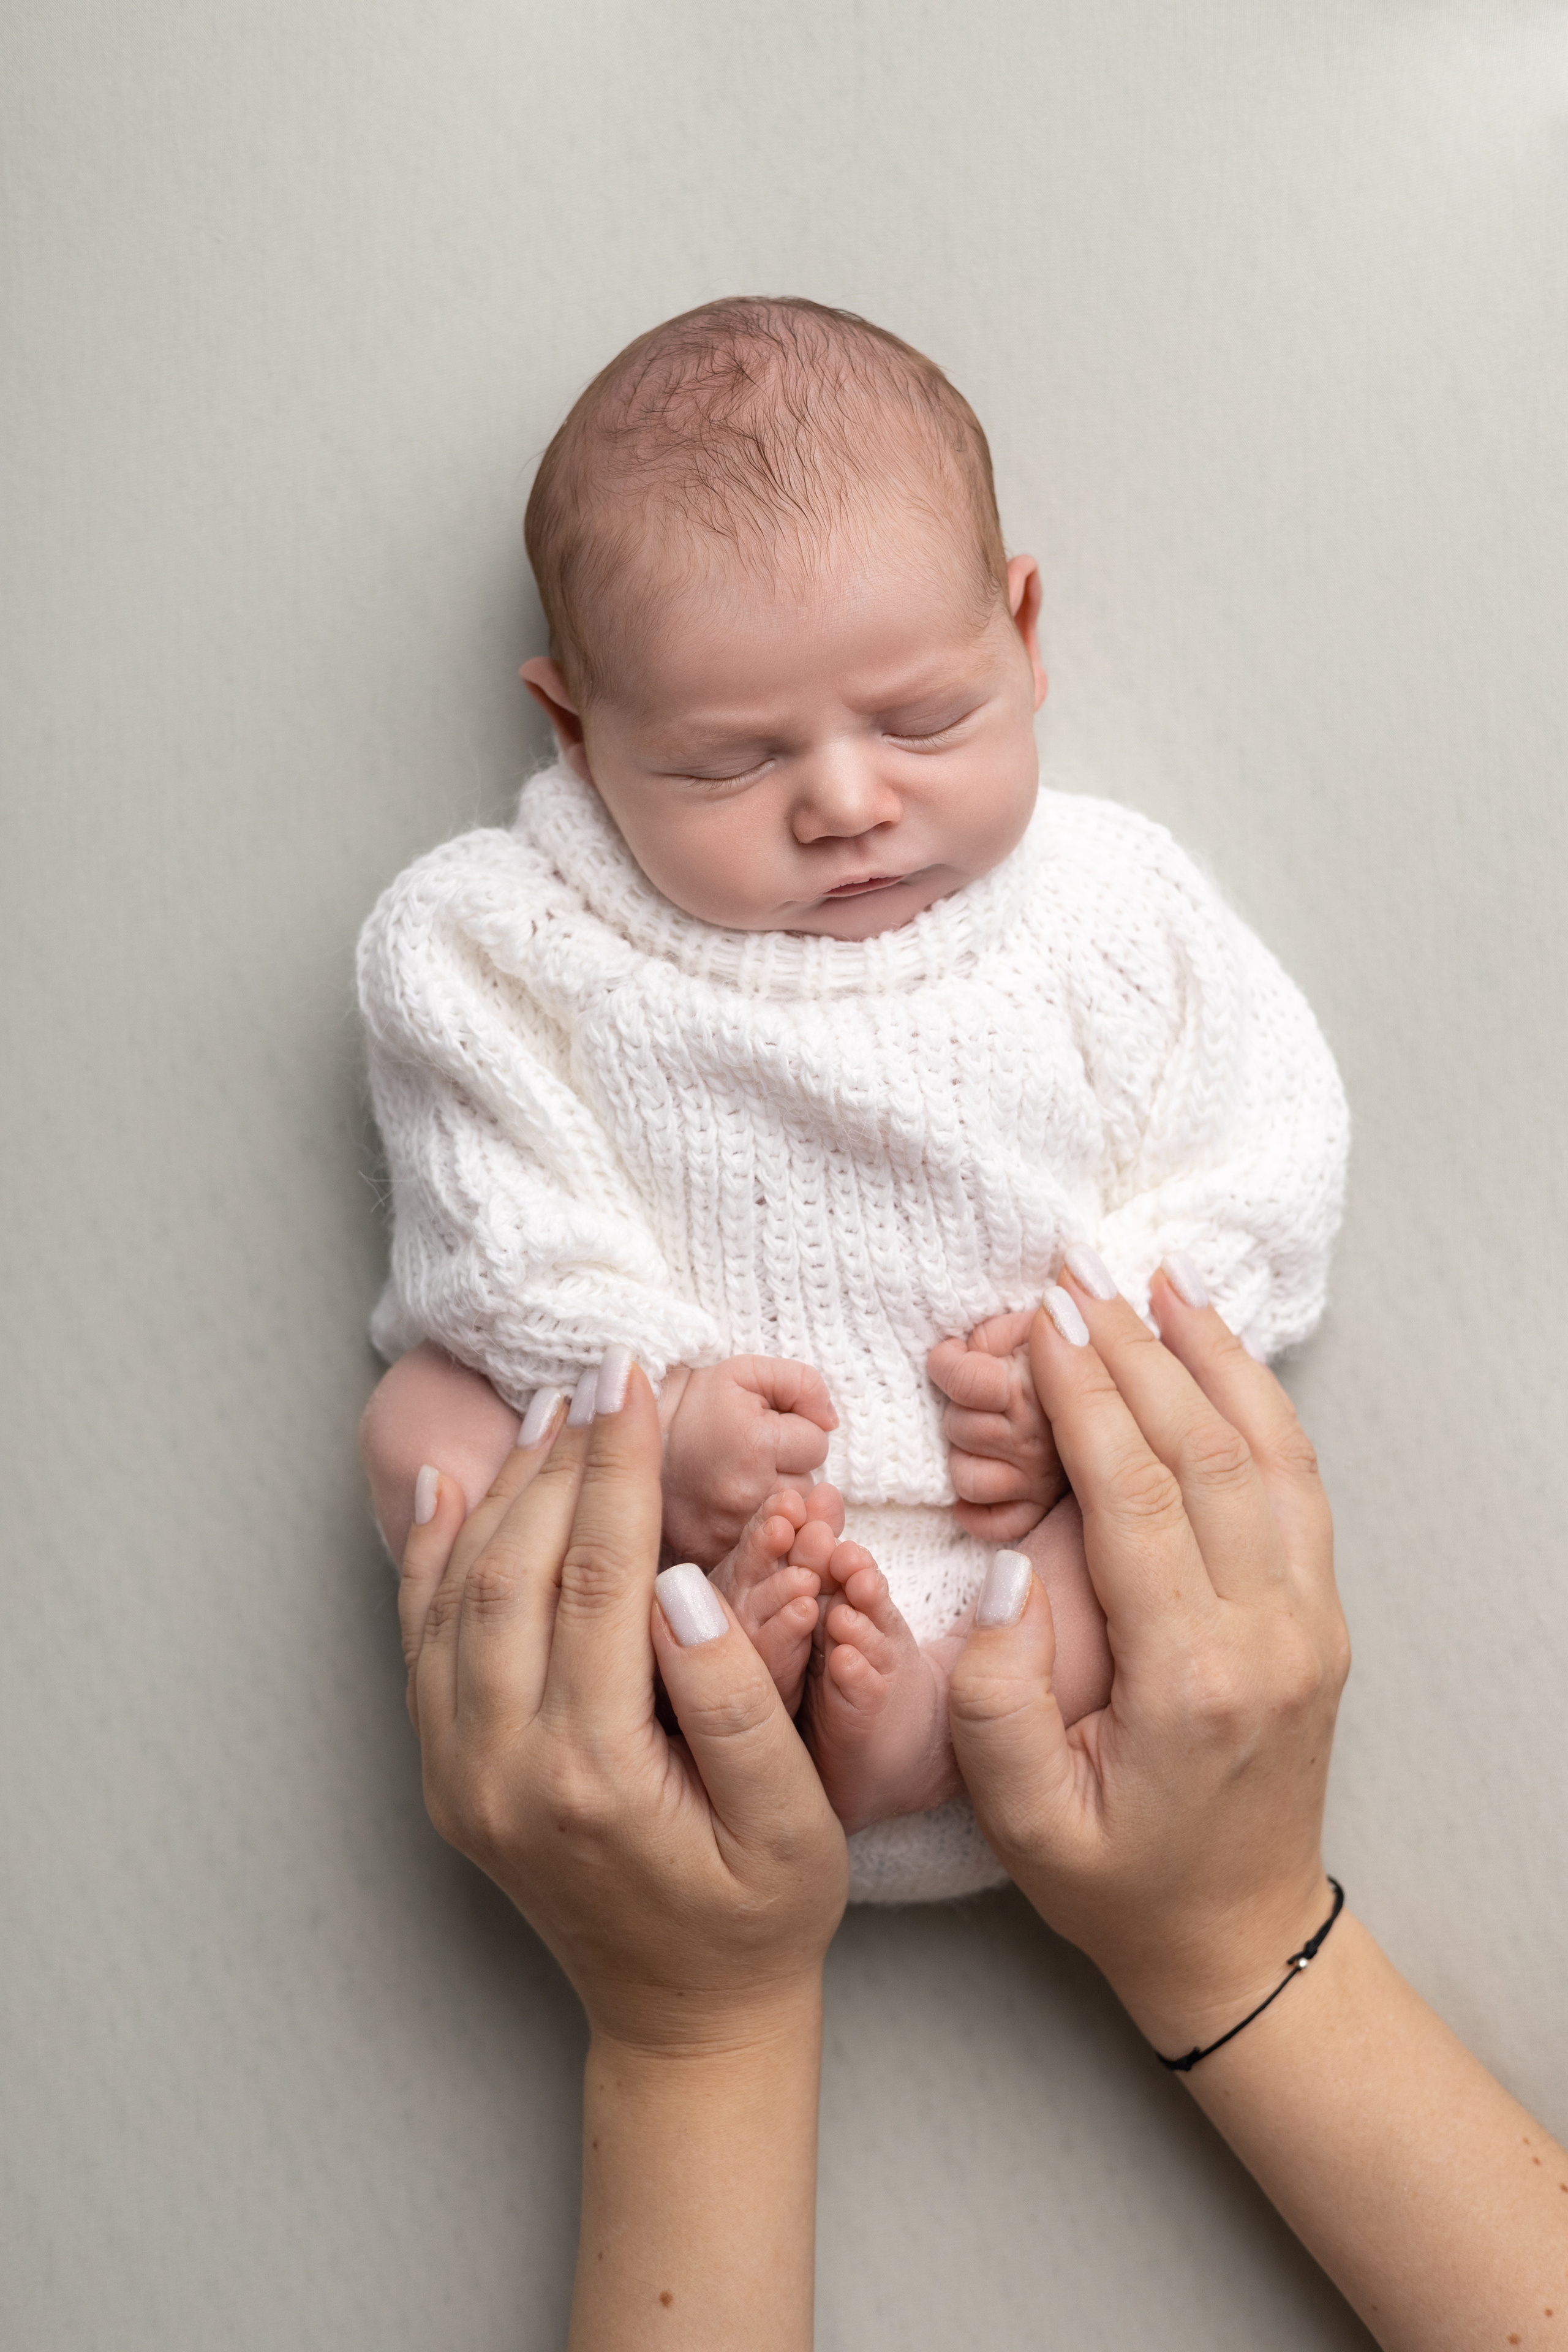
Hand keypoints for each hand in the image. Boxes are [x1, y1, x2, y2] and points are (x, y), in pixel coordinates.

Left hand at [400, 1361, 847, 2049]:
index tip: (638, 1380)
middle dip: (563, 1457)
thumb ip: (740, 1700)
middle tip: (604, 1372)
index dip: (620, 1467)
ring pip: (459, 1595)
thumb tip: (683, 1582)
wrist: (684, 2020)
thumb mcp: (793, 1820)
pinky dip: (433, 1558)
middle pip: (515, 1569)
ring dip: (502, 1491)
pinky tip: (454, 1489)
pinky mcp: (449, 1777)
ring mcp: (461, 1774)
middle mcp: (503, 1768)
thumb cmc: (758, 1917)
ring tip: (551, 1408)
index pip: (597, 1577)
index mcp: (594, 1771)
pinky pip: (424, 1647)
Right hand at [660, 1355, 836, 1567]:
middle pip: (808, 1489)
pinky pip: (762, 1549)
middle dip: (789, 1471)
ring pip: (789, 1521)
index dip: (796, 1432)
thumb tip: (831, 1420)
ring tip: (738, 1480)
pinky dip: (754, 1532)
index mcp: (753, 1444)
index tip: (764, 1429)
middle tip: (749, 1457)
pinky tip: (732, 1509)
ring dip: (775, 1503)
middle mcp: (743, 1495)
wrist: (629, 1435)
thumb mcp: (745, 1371)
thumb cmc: (693, 1402)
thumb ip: (802, 1384)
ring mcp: (726, 1532)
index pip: (817, 1445)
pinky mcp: (712, 1555)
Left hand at [927, 1309, 1067, 1539]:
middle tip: (984, 1398)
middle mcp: (1036, 1439)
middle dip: (961, 1409)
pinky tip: (985, 1483)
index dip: (949, 1365)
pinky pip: (994, 1523)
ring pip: (968, 1478)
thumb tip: (958, 1350)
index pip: (966, 1382)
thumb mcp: (1030, 1326)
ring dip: (968, 1457)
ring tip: (987, 1439)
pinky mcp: (1038, 1510)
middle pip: (962, 1428)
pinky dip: (977, 1511)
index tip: (952, 1357)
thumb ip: (993, 1336)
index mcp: (1037, 1387)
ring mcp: (1038, 1480)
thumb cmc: (1065, 1353)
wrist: (1122, 1393)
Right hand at [948, 1268, 1347, 2056]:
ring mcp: (1311, 1619)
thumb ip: (998, 1699)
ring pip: (1272, 1451)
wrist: (1236, 1935)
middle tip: (1075, 1277)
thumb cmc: (1119, 1883)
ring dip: (1209, 1355)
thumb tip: (1006, 1563)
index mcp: (1192, 1678)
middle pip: (1209, 1452)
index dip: (1090, 1397)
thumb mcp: (1024, 1822)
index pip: (1140, 1498)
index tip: (1045, 1320)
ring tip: (1152, 1279)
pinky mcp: (1321, 1614)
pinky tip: (1216, 1349)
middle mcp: (1270, 1633)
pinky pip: (1298, 1481)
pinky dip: (1258, 1400)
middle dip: (1137, 1350)